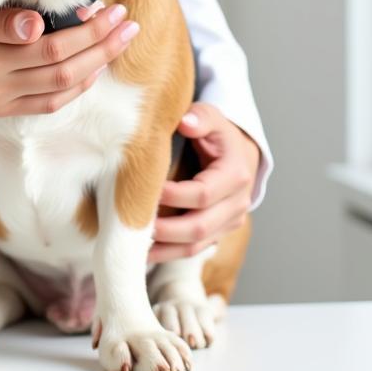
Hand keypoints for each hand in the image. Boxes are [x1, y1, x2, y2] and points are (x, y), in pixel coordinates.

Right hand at [0, 0, 138, 118]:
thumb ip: (1, 16)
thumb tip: (40, 22)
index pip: (42, 35)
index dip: (81, 23)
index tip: (102, 5)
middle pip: (60, 61)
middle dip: (101, 40)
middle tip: (127, 21)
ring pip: (61, 85)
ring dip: (98, 63)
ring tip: (121, 40)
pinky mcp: (1, 112)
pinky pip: (49, 104)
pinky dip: (77, 87)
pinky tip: (94, 69)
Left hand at [148, 101, 259, 263]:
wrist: (237, 152)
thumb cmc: (217, 132)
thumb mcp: (211, 116)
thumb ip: (200, 117)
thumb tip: (185, 122)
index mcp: (235, 175)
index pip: (202, 193)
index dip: (173, 195)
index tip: (147, 189)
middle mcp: (237, 204)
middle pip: (200, 226)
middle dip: (165, 229)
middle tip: (134, 225)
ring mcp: (229, 222)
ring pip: (196, 245)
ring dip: (165, 248)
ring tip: (134, 247)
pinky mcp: (219, 233)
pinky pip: (194, 250)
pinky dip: (169, 253)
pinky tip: (144, 254)